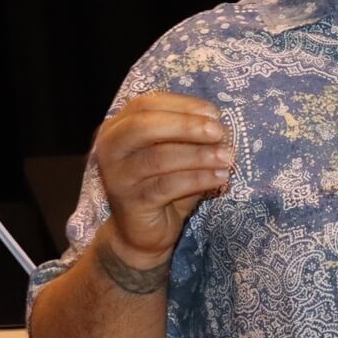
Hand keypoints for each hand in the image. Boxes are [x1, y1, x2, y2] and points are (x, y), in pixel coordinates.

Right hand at [92, 92, 234, 269]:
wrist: (142, 232)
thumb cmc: (161, 184)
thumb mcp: (174, 153)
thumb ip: (187, 136)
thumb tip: (218, 124)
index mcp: (118, 127)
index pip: (146, 105)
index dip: (182, 105)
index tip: (214, 112)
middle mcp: (110, 148)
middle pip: (144, 126)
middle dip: (186, 126)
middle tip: (219, 132)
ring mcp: (117, 176)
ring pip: (158, 158)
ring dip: (198, 155)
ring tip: (227, 157)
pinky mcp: (129, 202)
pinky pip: (166, 186)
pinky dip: (197, 179)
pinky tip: (219, 177)